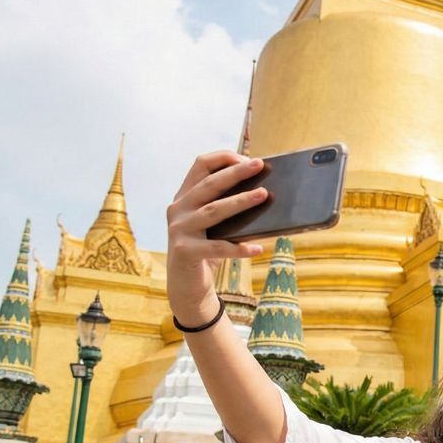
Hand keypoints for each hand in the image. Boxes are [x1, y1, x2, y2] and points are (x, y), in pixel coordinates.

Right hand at [165, 151, 265, 322]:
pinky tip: (257, 249)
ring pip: (213, 211)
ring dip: (240, 201)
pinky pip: (217, 248)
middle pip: (209, 184)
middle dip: (235, 173)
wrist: (186, 284)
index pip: (200, 165)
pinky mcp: (184, 251)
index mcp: (185, 196)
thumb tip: (264, 191)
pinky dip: (239, 248)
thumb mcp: (214, 224)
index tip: (248, 158)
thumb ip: (227, 206)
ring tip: (263, 195)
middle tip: (259, 165)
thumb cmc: (207, 248)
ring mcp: (179, 229)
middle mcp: (178, 209)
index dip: (224, 158)